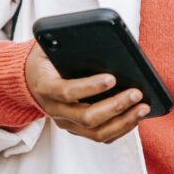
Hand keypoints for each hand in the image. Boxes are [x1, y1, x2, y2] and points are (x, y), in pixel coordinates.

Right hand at [25, 42, 149, 143]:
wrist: (31, 79)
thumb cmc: (46, 59)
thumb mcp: (48, 46)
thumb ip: (63, 42)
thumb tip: (90, 37)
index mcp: (45, 86)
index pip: (66, 91)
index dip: (89, 87)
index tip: (112, 78)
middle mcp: (54, 110)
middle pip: (86, 117)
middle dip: (115, 106)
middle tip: (136, 93)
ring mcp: (66, 123)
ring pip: (96, 133)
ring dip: (123, 121)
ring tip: (142, 107)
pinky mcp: (77, 129)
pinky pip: (101, 136)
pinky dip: (121, 129)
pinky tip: (135, 116)